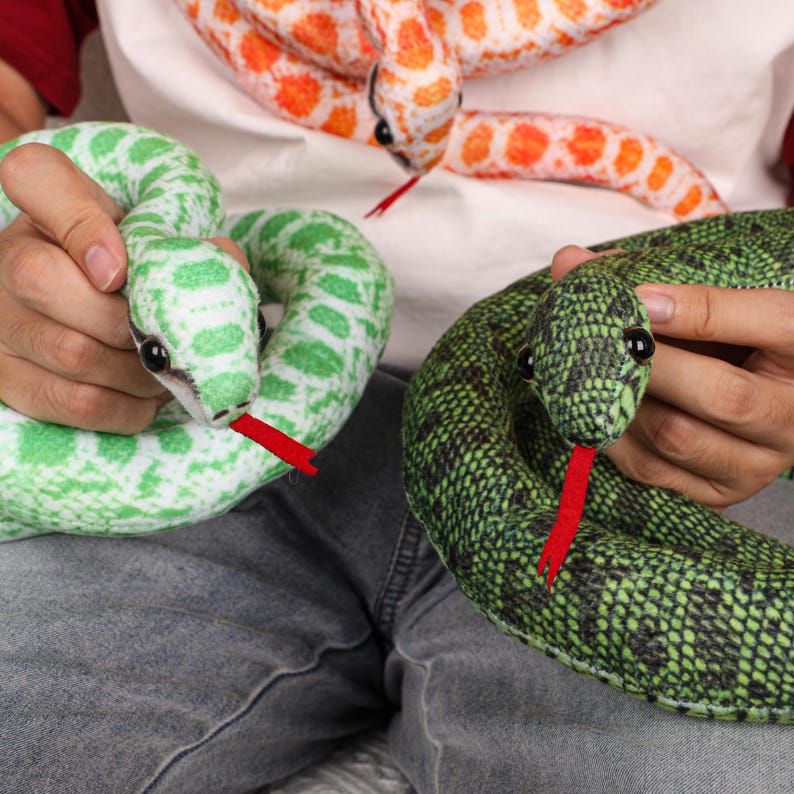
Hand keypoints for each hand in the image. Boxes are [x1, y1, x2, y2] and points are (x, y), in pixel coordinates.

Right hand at [0, 141, 247, 432]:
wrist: (102, 310)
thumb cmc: (136, 270)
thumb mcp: (156, 238)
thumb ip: (187, 241)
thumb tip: (224, 260)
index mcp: (44, 202)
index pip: (35, 178)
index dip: (80, 223)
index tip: (122, 268)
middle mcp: (5, 254)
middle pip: (45, 282)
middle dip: (130, 322)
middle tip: (169, 338)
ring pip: (68, 351)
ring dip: (138, 372)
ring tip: (169, 372)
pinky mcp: (7, 378)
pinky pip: (71, 402)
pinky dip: (125, 408)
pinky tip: (147, 398)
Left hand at [551, 245, 793, 508]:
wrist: (750, 404)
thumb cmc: (727, 341)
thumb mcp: (713, 301)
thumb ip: (652, 277)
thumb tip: (569, 263)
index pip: (772, 322)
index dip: (699, 310)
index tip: (638, 298)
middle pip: (722, 396)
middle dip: (651, 365)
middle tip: (603, 341)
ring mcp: (758, 463)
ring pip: (679, 437)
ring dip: (624, 403)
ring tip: (590, 373)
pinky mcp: (718, 493)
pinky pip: (653, 472)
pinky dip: (611, 438)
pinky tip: (592, 408)